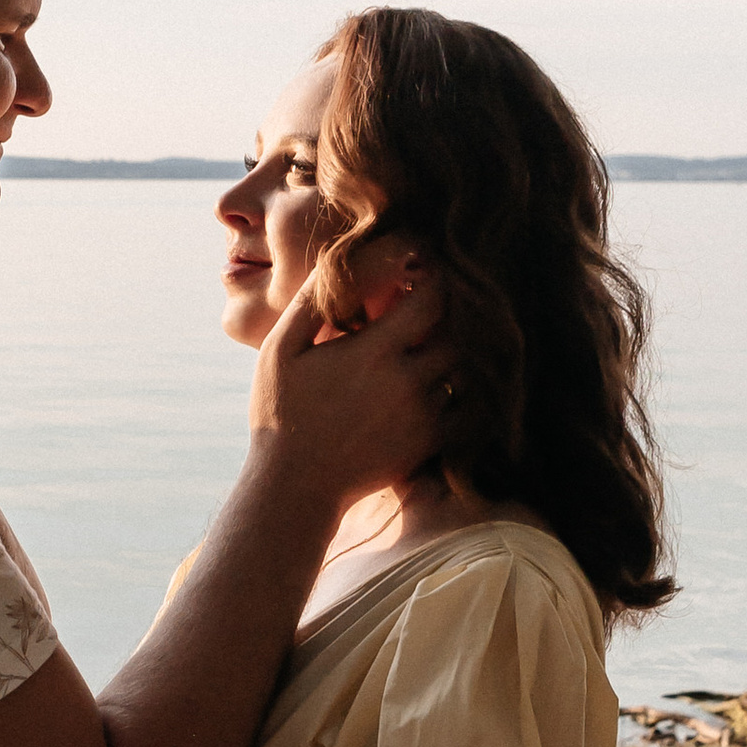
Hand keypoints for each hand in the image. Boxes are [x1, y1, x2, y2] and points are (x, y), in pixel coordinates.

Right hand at [247, 260, 453, 512]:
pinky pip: (465, 410)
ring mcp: (422, 415)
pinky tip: (432, 392)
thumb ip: (310, 304)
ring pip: (460, 372)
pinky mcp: (428, 444)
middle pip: (453, 336)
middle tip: (421, 323)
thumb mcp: (281, 351)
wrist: (296, 484)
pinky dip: (457, 397)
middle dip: (441, 325)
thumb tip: (335, 262)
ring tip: (424, 357)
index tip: (422, 279)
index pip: (431, 301)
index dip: (433, 284)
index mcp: (373, 352)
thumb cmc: (282, 412)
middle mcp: (407, 381)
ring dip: (448, 361)